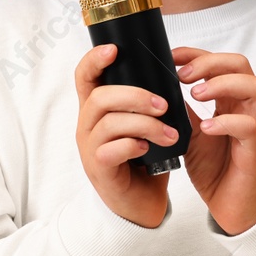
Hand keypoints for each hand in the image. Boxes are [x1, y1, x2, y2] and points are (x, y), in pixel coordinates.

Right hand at [73, 43, 174, 228]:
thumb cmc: (143, 162)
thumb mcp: (142, 125)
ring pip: (109, 123)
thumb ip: (146, 104)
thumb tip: (169, 76)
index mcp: (96, 111)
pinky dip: (133, 145)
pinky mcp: (100, 170)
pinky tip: (149, 150)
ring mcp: (90, 149)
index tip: (115, 49)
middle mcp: (87, 126)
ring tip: (171, 134)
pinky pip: (111, 150)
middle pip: (100, 97)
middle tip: (163, 105)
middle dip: (135, 96)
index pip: (84, 77)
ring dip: (146, 125)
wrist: (140, 206)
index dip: (95, 59)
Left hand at [173, 47, 255, 234]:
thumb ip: (183, 110)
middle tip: (182, 75)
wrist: (231, 208)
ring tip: (195, 94)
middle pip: (241, 65)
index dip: (197, 54)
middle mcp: (247, 109)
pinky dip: (226, 122)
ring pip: (255, 87)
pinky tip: (206, 128)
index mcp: (231, 101)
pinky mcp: (255, 150)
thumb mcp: (191, 134)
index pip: (222, 62)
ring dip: (222, 84)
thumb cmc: (216, 169)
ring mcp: (255, 127)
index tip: (171, 57)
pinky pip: (249, 126)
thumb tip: (160, 88)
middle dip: (209, 62)